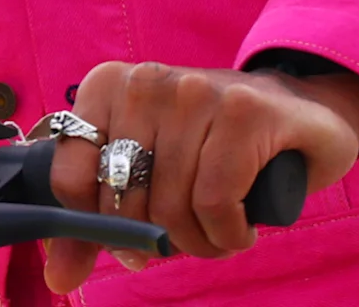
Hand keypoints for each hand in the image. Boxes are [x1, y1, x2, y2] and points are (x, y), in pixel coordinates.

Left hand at [40, 59, 358, 293]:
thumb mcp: (148, 173)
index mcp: (108, 86)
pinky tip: (241, 228)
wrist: (298, 108)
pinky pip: (214, 201)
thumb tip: (60, 277)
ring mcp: (196, 91)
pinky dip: (228, 234)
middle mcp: (146, 81)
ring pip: (171, 207)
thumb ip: (97, 223)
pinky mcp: (244, 112)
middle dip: (157, 240)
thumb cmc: (212, 147)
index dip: (101, 226)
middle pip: (124, 201)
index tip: (134, 237)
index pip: (72, 179)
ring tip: (218, 233)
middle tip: (188, 238)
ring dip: (199, 244)